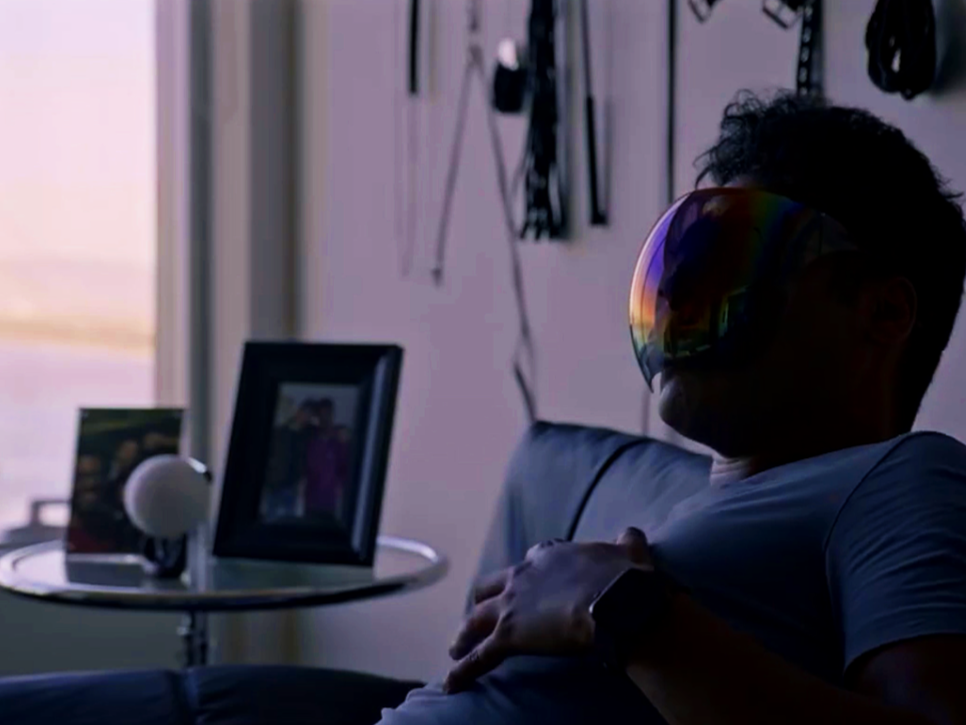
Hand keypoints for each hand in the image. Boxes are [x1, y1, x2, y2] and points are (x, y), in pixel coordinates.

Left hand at [445, 527, 651, 692]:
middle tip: (480, 613)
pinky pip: (479, 656)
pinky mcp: (508, 635)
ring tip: (455, 649)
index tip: (531, 576)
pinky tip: (450, 684)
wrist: (614, 599)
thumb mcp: (629, 552)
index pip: (533, 558)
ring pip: (476, 619)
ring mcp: (512, 605)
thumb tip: (633, 534)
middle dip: (484, 599)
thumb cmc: (623, 577)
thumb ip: (627, 542)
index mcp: (550, 556)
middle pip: (491, 587)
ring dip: (464, 634)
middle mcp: (523, 575)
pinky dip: (463, 671)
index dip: (530, 570)